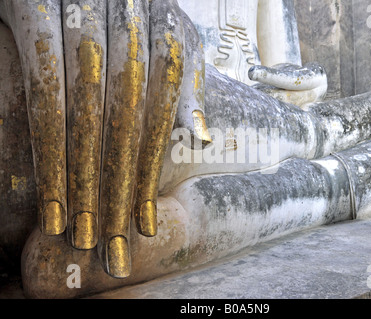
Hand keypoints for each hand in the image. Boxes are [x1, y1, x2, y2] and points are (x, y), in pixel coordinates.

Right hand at [0, 0, 185, 277]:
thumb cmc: (135, 5)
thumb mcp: (171, 37)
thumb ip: (184, 84)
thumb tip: (203, 139)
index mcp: (162, 33)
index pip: (158, 119)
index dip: (150, 174)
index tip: (145, 224)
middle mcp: (125, 26)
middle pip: (123, 123)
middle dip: (115, 188)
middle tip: (110, 243)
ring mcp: (79, 18)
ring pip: (83, 113)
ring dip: (80, 178)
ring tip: (78, 232)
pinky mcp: (33, 13)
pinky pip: (41, 89)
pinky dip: (47, 144)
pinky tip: (51, 193)